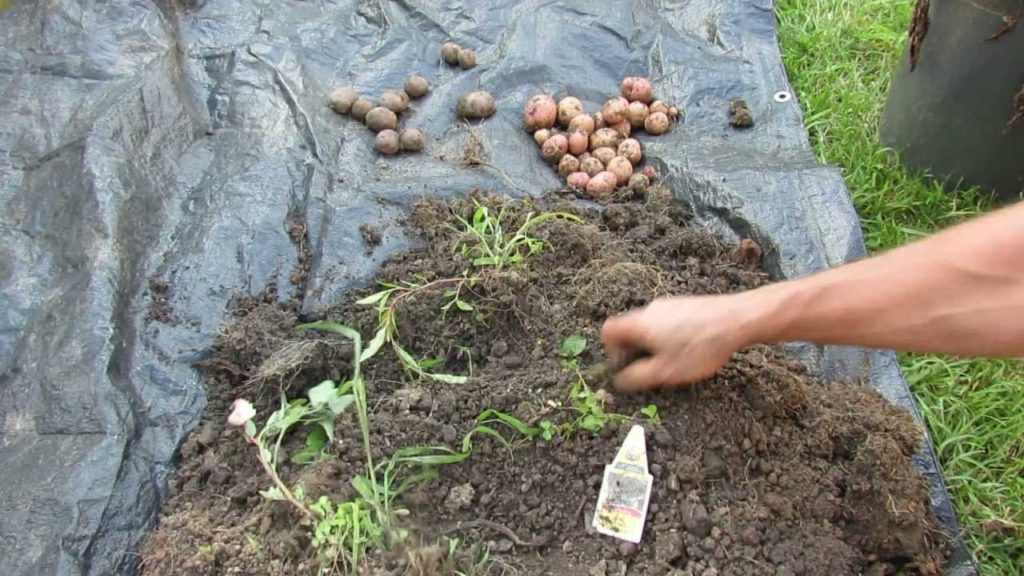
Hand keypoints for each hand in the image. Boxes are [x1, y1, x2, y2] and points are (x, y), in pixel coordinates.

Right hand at [601, 295, 760, 390]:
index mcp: (639, 324)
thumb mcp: (666, 372)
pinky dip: (671, 336)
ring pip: (650, 326)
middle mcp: (650, 310)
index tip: (625, 365)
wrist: (738, 319)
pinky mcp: (686, 304)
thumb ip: (638, 377)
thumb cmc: (700, 347)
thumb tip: (619, 380)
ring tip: (675, 361)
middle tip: (653, 368)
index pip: (608, 331)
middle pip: (629, 328)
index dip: (609, 350)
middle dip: (636, 351)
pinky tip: (692, 348)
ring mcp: (669, 304)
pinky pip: (668, 321)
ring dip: (655, 344)